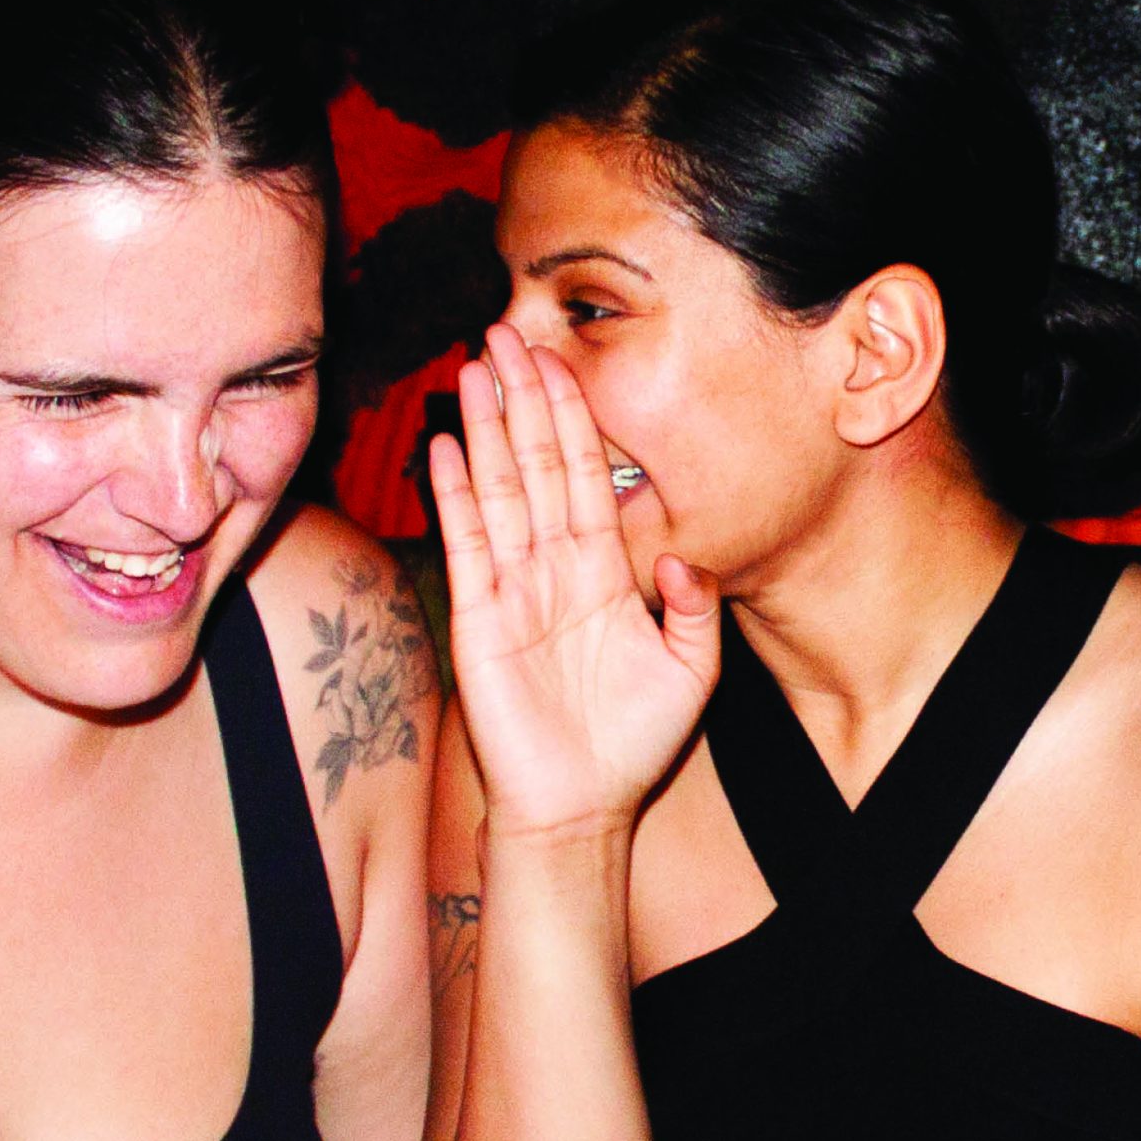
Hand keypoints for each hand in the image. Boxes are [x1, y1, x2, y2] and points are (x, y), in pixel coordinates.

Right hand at [428, 323, 719, 840]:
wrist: (580, 808)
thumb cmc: (633, 745)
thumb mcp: (692, 670)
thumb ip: (695, 608)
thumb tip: (682, 556)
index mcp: (603, 571)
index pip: (588, 475)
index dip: (575, 415)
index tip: (562, 357)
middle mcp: (553, 569)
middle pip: (537, 464)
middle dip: (523, 397)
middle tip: (505, 332)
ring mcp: (512, 589)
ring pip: (499, 490)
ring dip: (486, 427)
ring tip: (472, 366)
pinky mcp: (478, 618)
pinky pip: (467, 544)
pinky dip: (455, 494)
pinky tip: (445, 445)